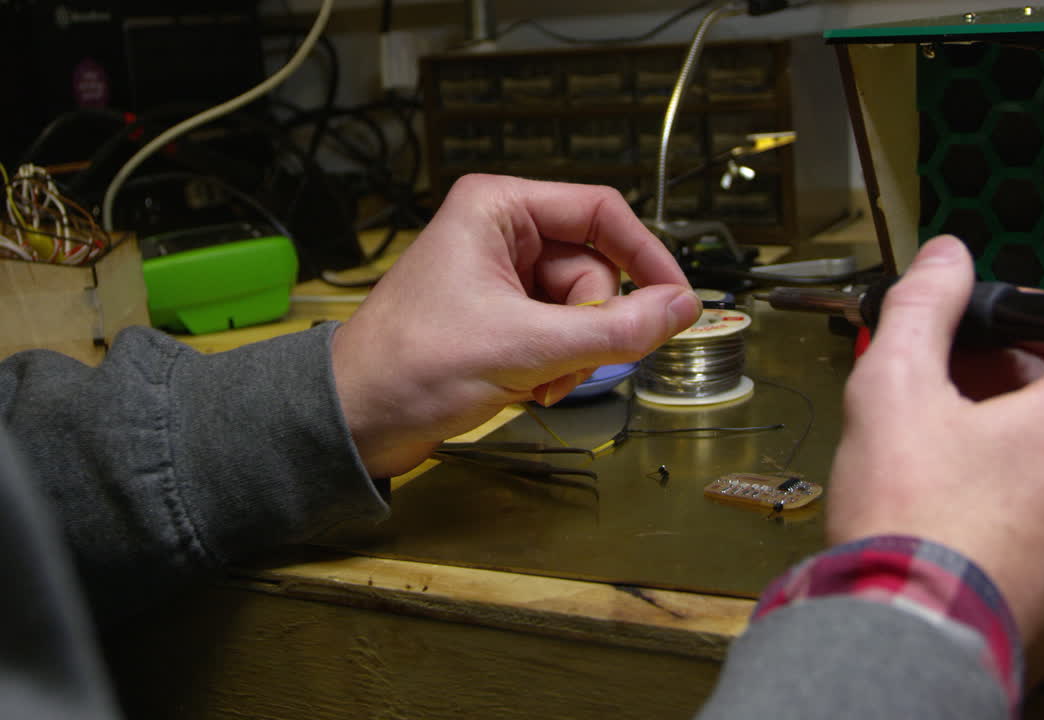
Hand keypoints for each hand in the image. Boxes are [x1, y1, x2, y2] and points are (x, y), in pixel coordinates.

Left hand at [332, 175, 700, 476]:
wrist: (355, 423)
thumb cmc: (411, 367)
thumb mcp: (525, 346)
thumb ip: (613, 328)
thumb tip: (684, 309)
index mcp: (499, 208)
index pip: (602, 212)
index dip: (647, 257)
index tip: (678, 303)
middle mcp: (503, 235)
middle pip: (595, 270)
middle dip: (589, 326)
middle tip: (561, 363)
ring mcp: (504, 279)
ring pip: (583, 309)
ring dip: (573, 355)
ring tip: (536, 382)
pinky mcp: (503, 318)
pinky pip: (563, 334)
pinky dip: (557, 367)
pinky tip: (527, 388)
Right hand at [827, 235, 1043, 681]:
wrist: (912, 639)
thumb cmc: (914, 527)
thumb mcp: (894, 387)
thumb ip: (925, 305)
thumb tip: (944, 259)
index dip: (1010, 317)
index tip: (965, 333)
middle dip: (1004, 375)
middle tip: (936, 390)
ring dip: (1011, 432)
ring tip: (938, 450)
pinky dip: (1024, 488)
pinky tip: (959, 499)